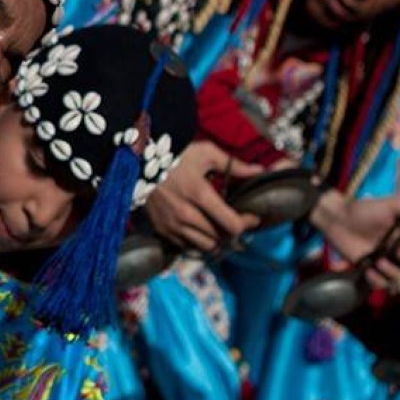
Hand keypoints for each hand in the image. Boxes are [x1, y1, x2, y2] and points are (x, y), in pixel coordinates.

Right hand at [145, 140, 262, 252]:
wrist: (139, 162)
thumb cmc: (176, 155)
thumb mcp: (206, 152)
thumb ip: (234, 165)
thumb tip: (260, 171)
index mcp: (199, 194)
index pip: (231, 224)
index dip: (247, 223)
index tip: (252, 218)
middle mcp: (185, 214)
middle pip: (220, 237)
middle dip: (234, 232)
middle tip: (238, 222)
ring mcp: (172, 224)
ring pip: (205, 246)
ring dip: (217, 240)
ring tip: (221, 228)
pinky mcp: (162, 229)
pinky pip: (187, 246)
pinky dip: (198, 242)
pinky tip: (202, 230)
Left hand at [312, 194, 399, 289]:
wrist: (338, 218)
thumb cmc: (364, 209)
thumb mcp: (389, 204)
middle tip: (399, 251)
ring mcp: (389, 265)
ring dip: (395, 274)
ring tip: (379, 261)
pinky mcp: (373, 272)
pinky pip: (382, 286)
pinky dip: (377, 280)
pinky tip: (368, 268)